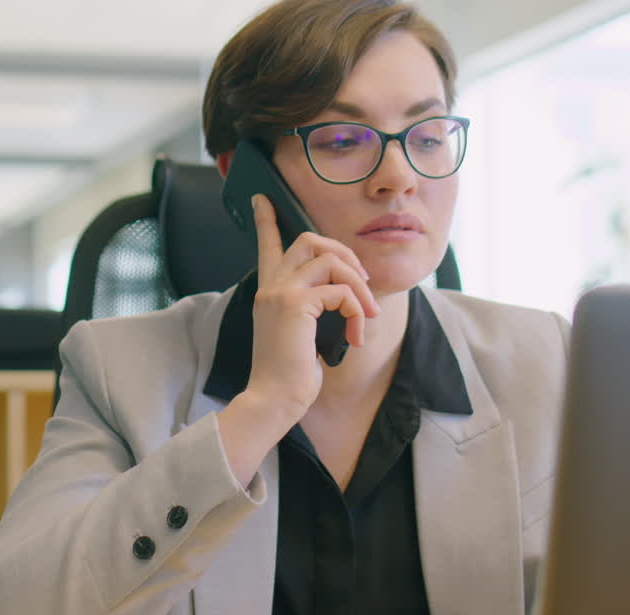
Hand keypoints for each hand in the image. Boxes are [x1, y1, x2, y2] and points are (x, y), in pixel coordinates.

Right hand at [244, 193, 380, 419]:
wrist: (274, 400)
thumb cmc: (289, 375)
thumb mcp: (300, 334)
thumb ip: (310, 308)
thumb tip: (342, 295)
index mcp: (269, 293)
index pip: (266, 246)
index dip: (266, 220)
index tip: (262, 198)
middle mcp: (271, 286)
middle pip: (308, 239)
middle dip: (343, 253)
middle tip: (360, 280)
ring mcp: (280, 292)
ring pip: (330, 260)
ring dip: (359, 285)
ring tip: (367, 315)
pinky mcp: (295, 304)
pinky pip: (341, 290)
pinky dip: (357, 309)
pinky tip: (356, 334)